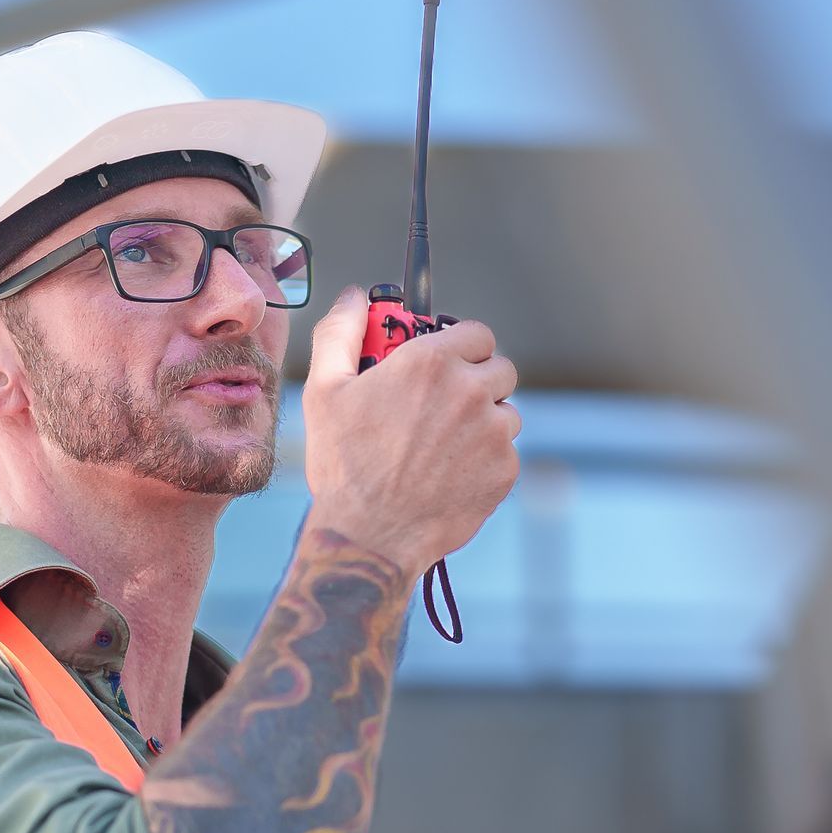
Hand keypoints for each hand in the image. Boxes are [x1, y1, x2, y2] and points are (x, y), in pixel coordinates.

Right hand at [301, 287, 519, 584]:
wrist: (371, 536)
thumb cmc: (344, 465)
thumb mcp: (324, 392)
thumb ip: (340, 333)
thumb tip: (352, 296)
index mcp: (430, 362)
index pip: (477, 333)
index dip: (463, 346)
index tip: (449, 363)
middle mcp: (470, 390)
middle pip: (499, 370)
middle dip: (477, 382)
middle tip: (444, 408)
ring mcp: (493, 432)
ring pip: (507, 413)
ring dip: (484, 422)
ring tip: (443, 447)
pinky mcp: (505, 470)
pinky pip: (506, 453)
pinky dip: (486, 461)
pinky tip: (450, 475)